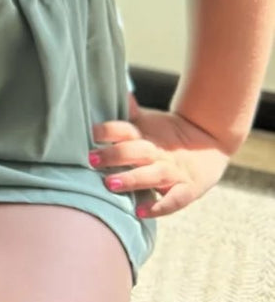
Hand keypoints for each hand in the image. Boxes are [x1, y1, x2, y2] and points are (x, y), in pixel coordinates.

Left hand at [90, 96, 233, 218]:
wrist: (210, 140)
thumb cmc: (165, 134)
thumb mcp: (145, 122)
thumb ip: (127, 112)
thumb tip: (114, 89)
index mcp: (145, 135)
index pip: (125, 129)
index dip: (109, 130)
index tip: (91, 133)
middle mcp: (158, 153)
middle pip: (136, 151)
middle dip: (114, 155)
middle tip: (92, 159)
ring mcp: (174, 172)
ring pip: (152, 175)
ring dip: (131, 180)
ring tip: (109, 184)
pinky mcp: (188, 189)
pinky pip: (175, 200)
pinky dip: (159, 207)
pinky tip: (140, 212)